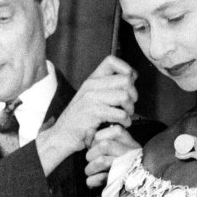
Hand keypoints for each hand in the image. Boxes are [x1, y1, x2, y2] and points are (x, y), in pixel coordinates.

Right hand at [38, 56, 135, 174]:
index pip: (111, 61)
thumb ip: (108, 86)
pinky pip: (120, 113)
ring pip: (125, 96)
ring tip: (126, 115)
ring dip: (130, 109)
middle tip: (130, 105)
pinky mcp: (94, 113)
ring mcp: (91, 98)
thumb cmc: (80, 118)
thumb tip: (131, 77)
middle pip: (125, 79)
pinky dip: (125, 120)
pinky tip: (122, 123)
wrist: (62, 135)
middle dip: (133, 94)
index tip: (131, 81)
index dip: (126, 69)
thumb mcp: (91, 96)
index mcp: (91, 79)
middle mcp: (91, 85)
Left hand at [85, 124, 139, 188]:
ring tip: (89, 171)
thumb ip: (98, 138)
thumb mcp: (111, 147)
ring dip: (90, 168)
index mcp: (130, 142)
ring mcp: (127, 167)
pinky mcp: (121, 182)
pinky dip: (92, 180)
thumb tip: (89, 130)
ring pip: (102, 161)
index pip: (116, 130)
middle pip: (105, 145)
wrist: (133, 187)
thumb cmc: (118, 165)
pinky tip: (91, 182)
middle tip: (89, 160)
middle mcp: (131, 153)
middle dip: (92, 153)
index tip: (94, 145)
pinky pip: (102, 178)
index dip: (99, 137)